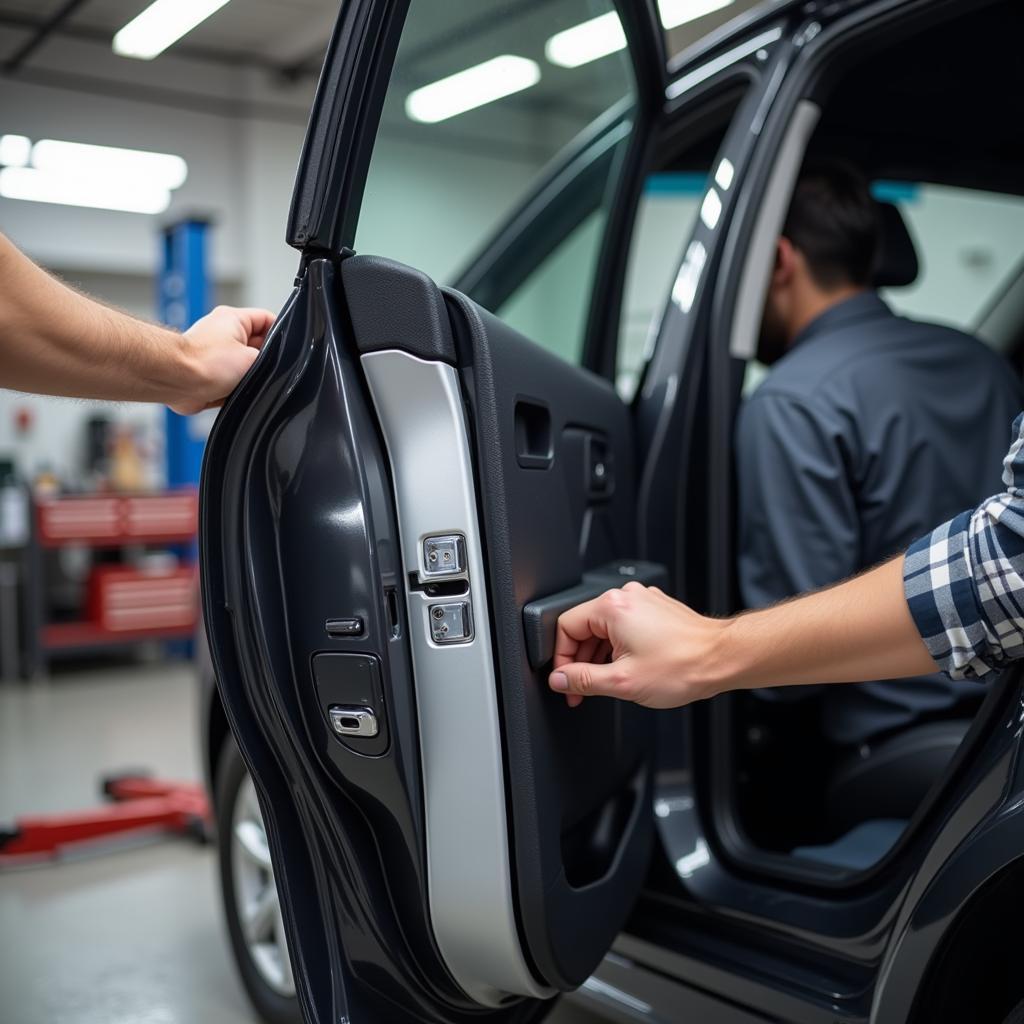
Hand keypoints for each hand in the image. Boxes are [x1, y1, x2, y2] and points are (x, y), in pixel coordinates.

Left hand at [171, 306, 274, 414]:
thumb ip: (270, 359)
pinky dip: (234, 390)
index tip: (287, 349)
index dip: (281, 334)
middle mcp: (222, 333)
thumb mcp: (253, 358)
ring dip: (247, 378)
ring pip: (245, 368)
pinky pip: (231, 382)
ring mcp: (215, 354)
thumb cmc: (204, 363)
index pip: (267, 319)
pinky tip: (231, 392)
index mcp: (233, 319)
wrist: (176, 381)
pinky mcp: (208, 373)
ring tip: (242, 381)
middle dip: (262, 362)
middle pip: (257, 346)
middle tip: (260, 369)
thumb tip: (274, 365)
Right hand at [548, 582, 729, 708]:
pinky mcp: (655, 610)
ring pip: (604, 629)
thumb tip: (559, 679)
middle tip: (583, 690)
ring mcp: (643, 601)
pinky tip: (628, 670)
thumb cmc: (683, 666)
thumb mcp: (622, 682)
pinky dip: (618, 649)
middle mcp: (626, 597)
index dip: (561, 659)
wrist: (723, 659)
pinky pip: (624, 627)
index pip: (565, 627)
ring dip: (600, 657)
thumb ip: (583, 680)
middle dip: (581, 661)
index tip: (567, 681)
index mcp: (612, 607)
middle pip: (584, 627)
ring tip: (611, 682)